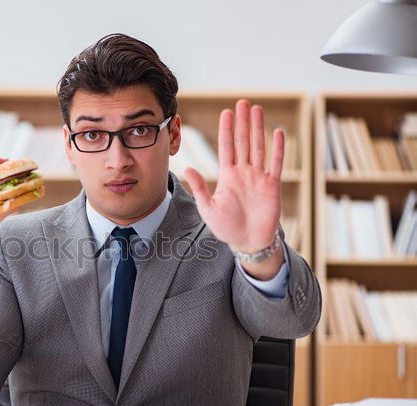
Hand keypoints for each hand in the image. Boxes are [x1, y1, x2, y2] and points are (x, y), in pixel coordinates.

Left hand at [183, 99, 283, 254]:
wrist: (248, 242)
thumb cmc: (227, 227)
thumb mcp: (208, 209)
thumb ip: (200, 188)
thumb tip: (188, 168)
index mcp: (227, 176)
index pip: (226, 147)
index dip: (227, 129)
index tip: (226, 112)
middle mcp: (243, 173)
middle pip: (243, 142)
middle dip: (243, 122)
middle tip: (243, 102)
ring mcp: (259, 177)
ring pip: (258, 147)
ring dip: (258, 129)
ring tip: (257, 110)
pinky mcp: (272, 186)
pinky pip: (276, 164)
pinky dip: (278, 149)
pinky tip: (277, 133)